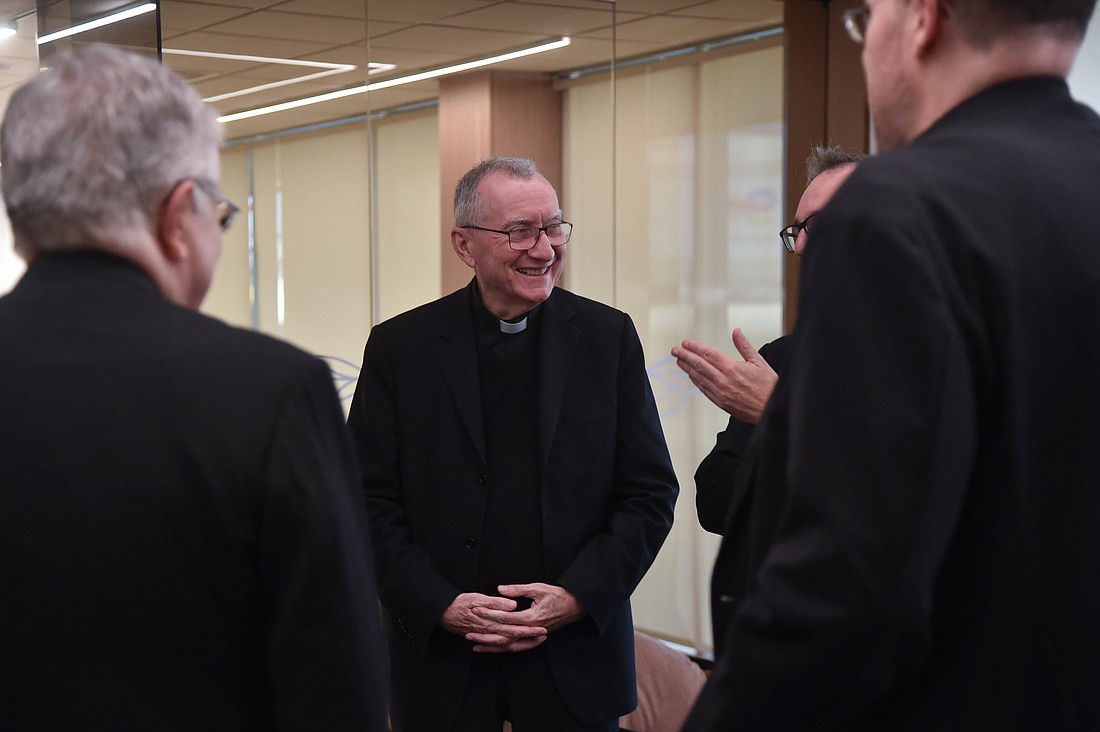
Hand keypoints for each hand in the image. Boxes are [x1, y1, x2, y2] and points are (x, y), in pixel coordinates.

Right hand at [440, 592, 546, 652]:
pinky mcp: (481, 638)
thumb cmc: (458, 604)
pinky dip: (507, 647)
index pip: (514, 628)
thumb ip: (496, 603)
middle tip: (543, 635)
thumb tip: (512, 606)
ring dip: (521, 644)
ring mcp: (485, 637)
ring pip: (506, 645)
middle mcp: (489, 632)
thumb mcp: (477, 598)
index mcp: (490, 622)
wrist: (441, 614)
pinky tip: (513, 645)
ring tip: (534, 641)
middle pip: (513, 639)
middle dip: (529, 638)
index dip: (528, 629)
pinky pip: (497, 646)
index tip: (541, 628)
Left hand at [467, 583, 585, 652]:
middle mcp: (531, 630)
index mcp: (532, 617)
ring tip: (475, 644)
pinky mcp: (534, 638)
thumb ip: (518, 590)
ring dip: (491, 646)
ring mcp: (533, 636)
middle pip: (504, 636)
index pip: (506, 618)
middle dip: (485, 634)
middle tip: (468, 632)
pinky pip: (516, 647)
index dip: (489, 614)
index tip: (476, 610)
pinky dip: (503, 648)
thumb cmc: (559, 596)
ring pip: (509, 646)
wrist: (575, 607)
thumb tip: (500, 589)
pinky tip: (491, 647)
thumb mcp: (538, 588)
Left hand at [672, 328, 777, 423]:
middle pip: (699, 365)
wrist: (770, 409)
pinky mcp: (720, 402)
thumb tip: (736, 332)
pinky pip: (703, 389)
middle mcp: (723, 380)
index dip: (695, 347)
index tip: (686, 343)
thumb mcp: (759, 361)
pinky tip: (691, 376)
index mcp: (732, 368)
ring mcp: (720, 392)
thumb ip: (744, 346)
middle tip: (676, 350)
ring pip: (699, 377)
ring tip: (679, 361)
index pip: (708, 354)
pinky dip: (695, 381)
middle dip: (685, 356)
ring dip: (687, 368)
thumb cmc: (768, 387)